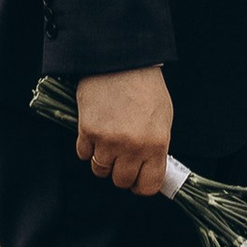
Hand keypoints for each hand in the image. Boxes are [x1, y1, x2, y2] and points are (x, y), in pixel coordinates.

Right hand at [74, 65, 172, 197]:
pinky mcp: (87, 131)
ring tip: (107, 141)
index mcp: (157, 144)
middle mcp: (133, 146)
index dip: (142, 186)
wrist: (122, 59)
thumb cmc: (145, 87)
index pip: (149, 185)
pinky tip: (94, 131)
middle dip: (120, 172)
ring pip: (100, 170)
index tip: (137, 181)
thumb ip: (156, 147)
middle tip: (121, 157)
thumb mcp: (163, 117)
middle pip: (121, 181)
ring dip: (102, 160)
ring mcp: (108, 140)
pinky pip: (83, 154)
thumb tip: (149, 170)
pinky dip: (87, 147)